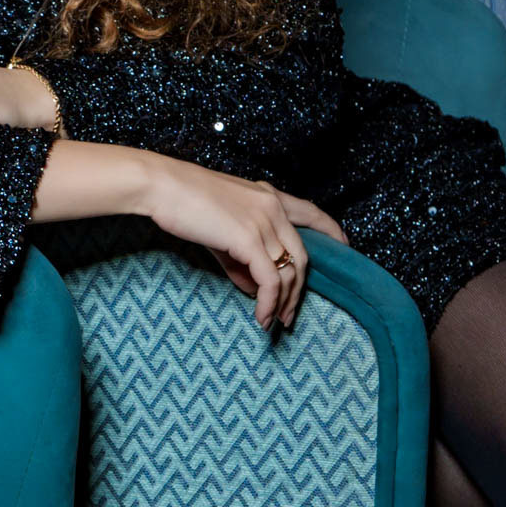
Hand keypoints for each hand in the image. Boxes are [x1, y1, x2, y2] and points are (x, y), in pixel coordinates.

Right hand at [134, 154, 346, 328]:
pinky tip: (260, 317)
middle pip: (302, 257)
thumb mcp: (219, 227)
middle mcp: (272, 207)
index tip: (344, 246)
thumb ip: (240, 258)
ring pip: (289, 273)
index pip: (312, 213)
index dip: (331, 231)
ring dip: (283, 303)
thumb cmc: (182, 201)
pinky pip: (270, 281)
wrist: (161, 186)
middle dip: (299, 291)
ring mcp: (263, 223)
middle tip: (288, 314)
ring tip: (272, 321)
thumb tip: (253, 290)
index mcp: (268, 196)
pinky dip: (268, 303)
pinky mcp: (249, 239)